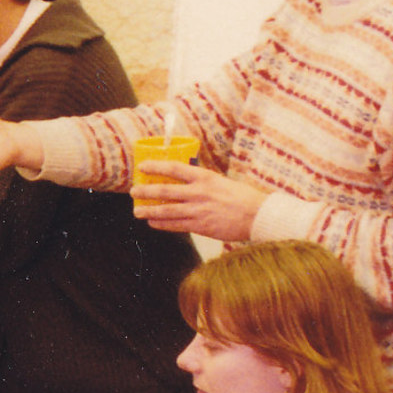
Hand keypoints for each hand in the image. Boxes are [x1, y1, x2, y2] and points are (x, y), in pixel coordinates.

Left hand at [130, 161, 267, 242]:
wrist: (258, 215)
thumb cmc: (241, 197)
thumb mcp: (221, 182)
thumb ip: (202, 182)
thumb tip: (184, 181)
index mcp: (205, 177)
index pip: (175, 168)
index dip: (156, 166)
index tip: (143, 166)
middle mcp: (199, 192)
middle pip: (165, 191)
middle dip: (146, 191)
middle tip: (134, 191)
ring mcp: (198, 210)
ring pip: (166, 211)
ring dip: (148, 211)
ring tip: (137, 211)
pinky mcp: (200, 226)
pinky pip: (175, 225)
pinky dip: (161, 224)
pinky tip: (152, 223)